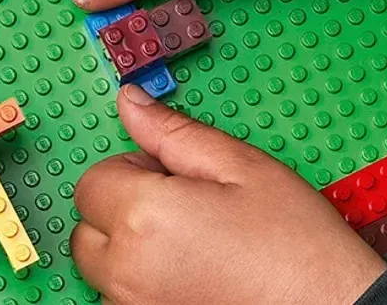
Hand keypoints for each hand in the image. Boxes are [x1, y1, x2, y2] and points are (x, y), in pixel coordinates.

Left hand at [70, 85, 386, 304]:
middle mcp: (127, 269)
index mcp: (144, 217)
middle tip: (181, 210)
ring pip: (104, 265)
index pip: (92, 181)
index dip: (131, 172)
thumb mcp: (241, 167)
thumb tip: (130, 102)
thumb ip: (172, 132)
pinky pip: (122, 297)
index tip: (169, 178)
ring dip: (130, 248)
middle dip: (122, 209)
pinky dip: (143, 282)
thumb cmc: (297, 247)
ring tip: (193, 244)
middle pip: (89, 226)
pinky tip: (191, 274)